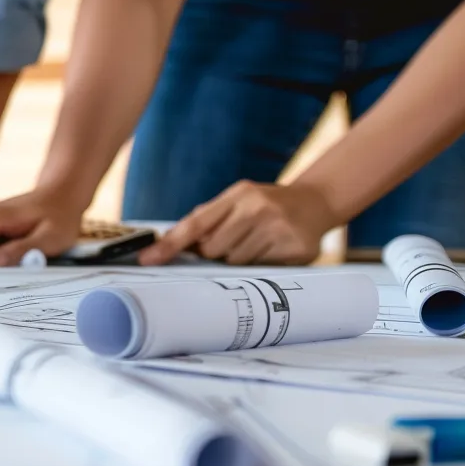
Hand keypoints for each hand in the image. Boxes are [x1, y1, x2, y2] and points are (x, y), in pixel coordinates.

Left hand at [138, 181, 336, 265]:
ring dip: (239, 259)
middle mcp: (258, 209)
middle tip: (235, 239)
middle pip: (212, 250)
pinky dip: (261, 265)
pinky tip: (274, 249)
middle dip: (215, 252)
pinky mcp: (296, 250)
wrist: (318, 202)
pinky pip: (261, 271)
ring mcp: (279, 229)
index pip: (195, 224)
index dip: (169, 245)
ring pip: (235, 263)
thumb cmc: (267, 204)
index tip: (146, 259)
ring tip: (257, 242)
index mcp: (239, 194)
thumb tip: (170, 242)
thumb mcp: (239, 199)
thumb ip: (208, 217)